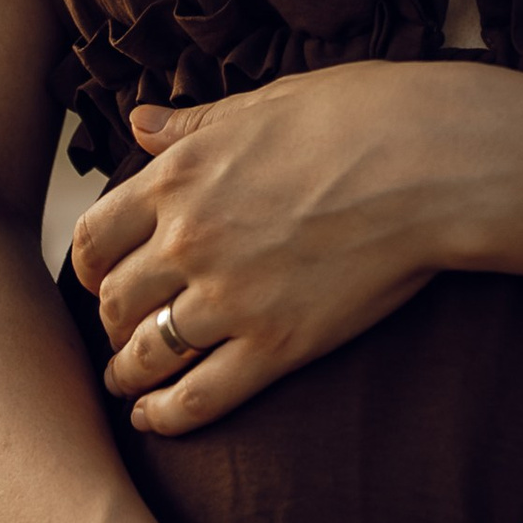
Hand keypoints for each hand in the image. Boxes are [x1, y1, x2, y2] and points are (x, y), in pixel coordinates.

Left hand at [80, 66, 521, 430]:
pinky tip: (156, 420)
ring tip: (129, 383)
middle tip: (121, 331)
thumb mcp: (263, 103)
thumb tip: (140, 122)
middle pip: (113, 300)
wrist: (433, 162)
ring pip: (145, 354)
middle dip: (110, 320)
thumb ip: (192, 124)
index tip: (99, 277)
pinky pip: (200, 397)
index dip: (89, 265)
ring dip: (127, 373)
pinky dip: (167, 416)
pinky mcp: (277, 345)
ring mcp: (230, 298)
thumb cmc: (359, 117)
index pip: (94, 236)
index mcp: (180, 177)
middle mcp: (189, 241)